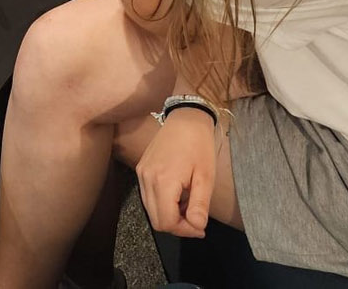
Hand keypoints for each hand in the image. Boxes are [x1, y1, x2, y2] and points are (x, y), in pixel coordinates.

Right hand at [137, 110, 216, 238]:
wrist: (186, 118)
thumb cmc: (198, 144)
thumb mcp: (205, 176)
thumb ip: (200, 204)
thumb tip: (197, 226)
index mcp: (162, 181)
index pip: (166, 222)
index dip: (184, 230)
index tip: (200, 227)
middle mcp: (146, 179)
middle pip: (156, 220)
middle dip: (177, 226)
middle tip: (196, 219)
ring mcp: (141, 174)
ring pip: (151, 210)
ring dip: (170, 215)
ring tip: (188, 204)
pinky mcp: (141, 169)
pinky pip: (148, 196)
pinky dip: (162, 203)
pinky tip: (178, 194)